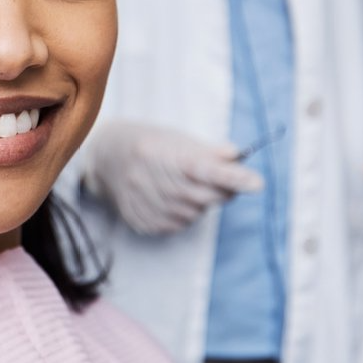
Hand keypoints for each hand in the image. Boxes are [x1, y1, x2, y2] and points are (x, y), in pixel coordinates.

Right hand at [83, 121, 264, 235]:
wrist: (105, 158)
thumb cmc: (149, 143)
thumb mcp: (177, 138)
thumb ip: (208, 151)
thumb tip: (237, 158)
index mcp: (159, 153)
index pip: (202, 169)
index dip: (232, 177)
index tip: (257, 183)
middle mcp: (148, 180)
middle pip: (204, 195)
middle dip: (222, 189)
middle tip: (224, 178)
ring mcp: (143, 204)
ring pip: (195, 213)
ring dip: (202, 200)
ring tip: (187, 184)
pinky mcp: (142, 222)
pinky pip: (180, 224)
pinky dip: (186, 212)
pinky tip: (173, 197)